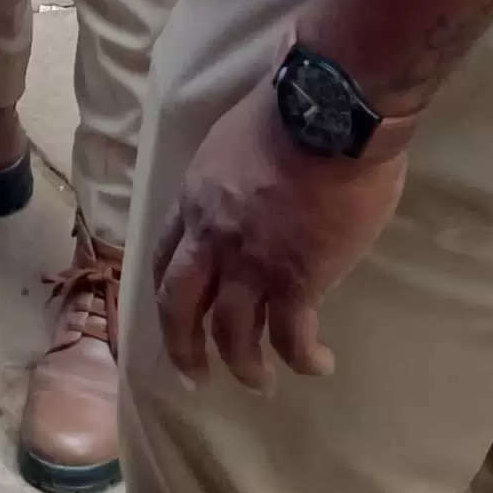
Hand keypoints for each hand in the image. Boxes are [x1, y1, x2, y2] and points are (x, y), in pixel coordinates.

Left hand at [153, 83, 407, 388]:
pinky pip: (292, 335)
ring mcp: (251, 263)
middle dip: (183, 346)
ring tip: (258, 383)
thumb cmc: (288, 110)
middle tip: (194, 377)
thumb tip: (250, 181)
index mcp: (195, 200)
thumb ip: (233, 172)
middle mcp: (212, 239)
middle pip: (180, 306)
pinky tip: (317, 365)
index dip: (167, 290)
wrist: (328, 113)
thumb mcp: (234, 139)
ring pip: (233, 333)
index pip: (164, 256)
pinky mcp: (297, 280)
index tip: (174, 314)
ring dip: (244, 364)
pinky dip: (302, 357)